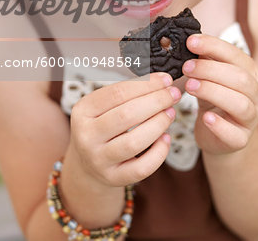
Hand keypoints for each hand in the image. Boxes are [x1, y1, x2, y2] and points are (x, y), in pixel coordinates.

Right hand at [67, 72, 180, 186]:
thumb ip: (126, 92)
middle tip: (173, 95)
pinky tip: (166, 138)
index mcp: (83, 111)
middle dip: (156, 101)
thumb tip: (161, 81)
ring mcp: (98, 159)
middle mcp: (86, 136)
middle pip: (127, 115)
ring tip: (170, 113)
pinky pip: (141, 168)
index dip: (146, 85)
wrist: (87, 163)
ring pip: (134, 142)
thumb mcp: (103, 105)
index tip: (166, 80)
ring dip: (158, 124)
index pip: (118, 93)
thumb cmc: (102, 124)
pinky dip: (159, 152)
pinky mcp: (112, 178)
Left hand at [183, 34, 257, 154]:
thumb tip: (191, 40)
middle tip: (186, 67)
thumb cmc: (214, 99)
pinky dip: (219, 125)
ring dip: (212, 91)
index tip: (191, 42)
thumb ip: (206, 59)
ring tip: (189, 86)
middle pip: (240, 78)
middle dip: (210, 69)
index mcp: (253, 74)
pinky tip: (205, 117)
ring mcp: (252, 119)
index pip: (237, 55)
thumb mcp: (211, 76)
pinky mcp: (241, 140)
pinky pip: (234, 134)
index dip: (213, 46)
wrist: (218, 134)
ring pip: (240, 103)